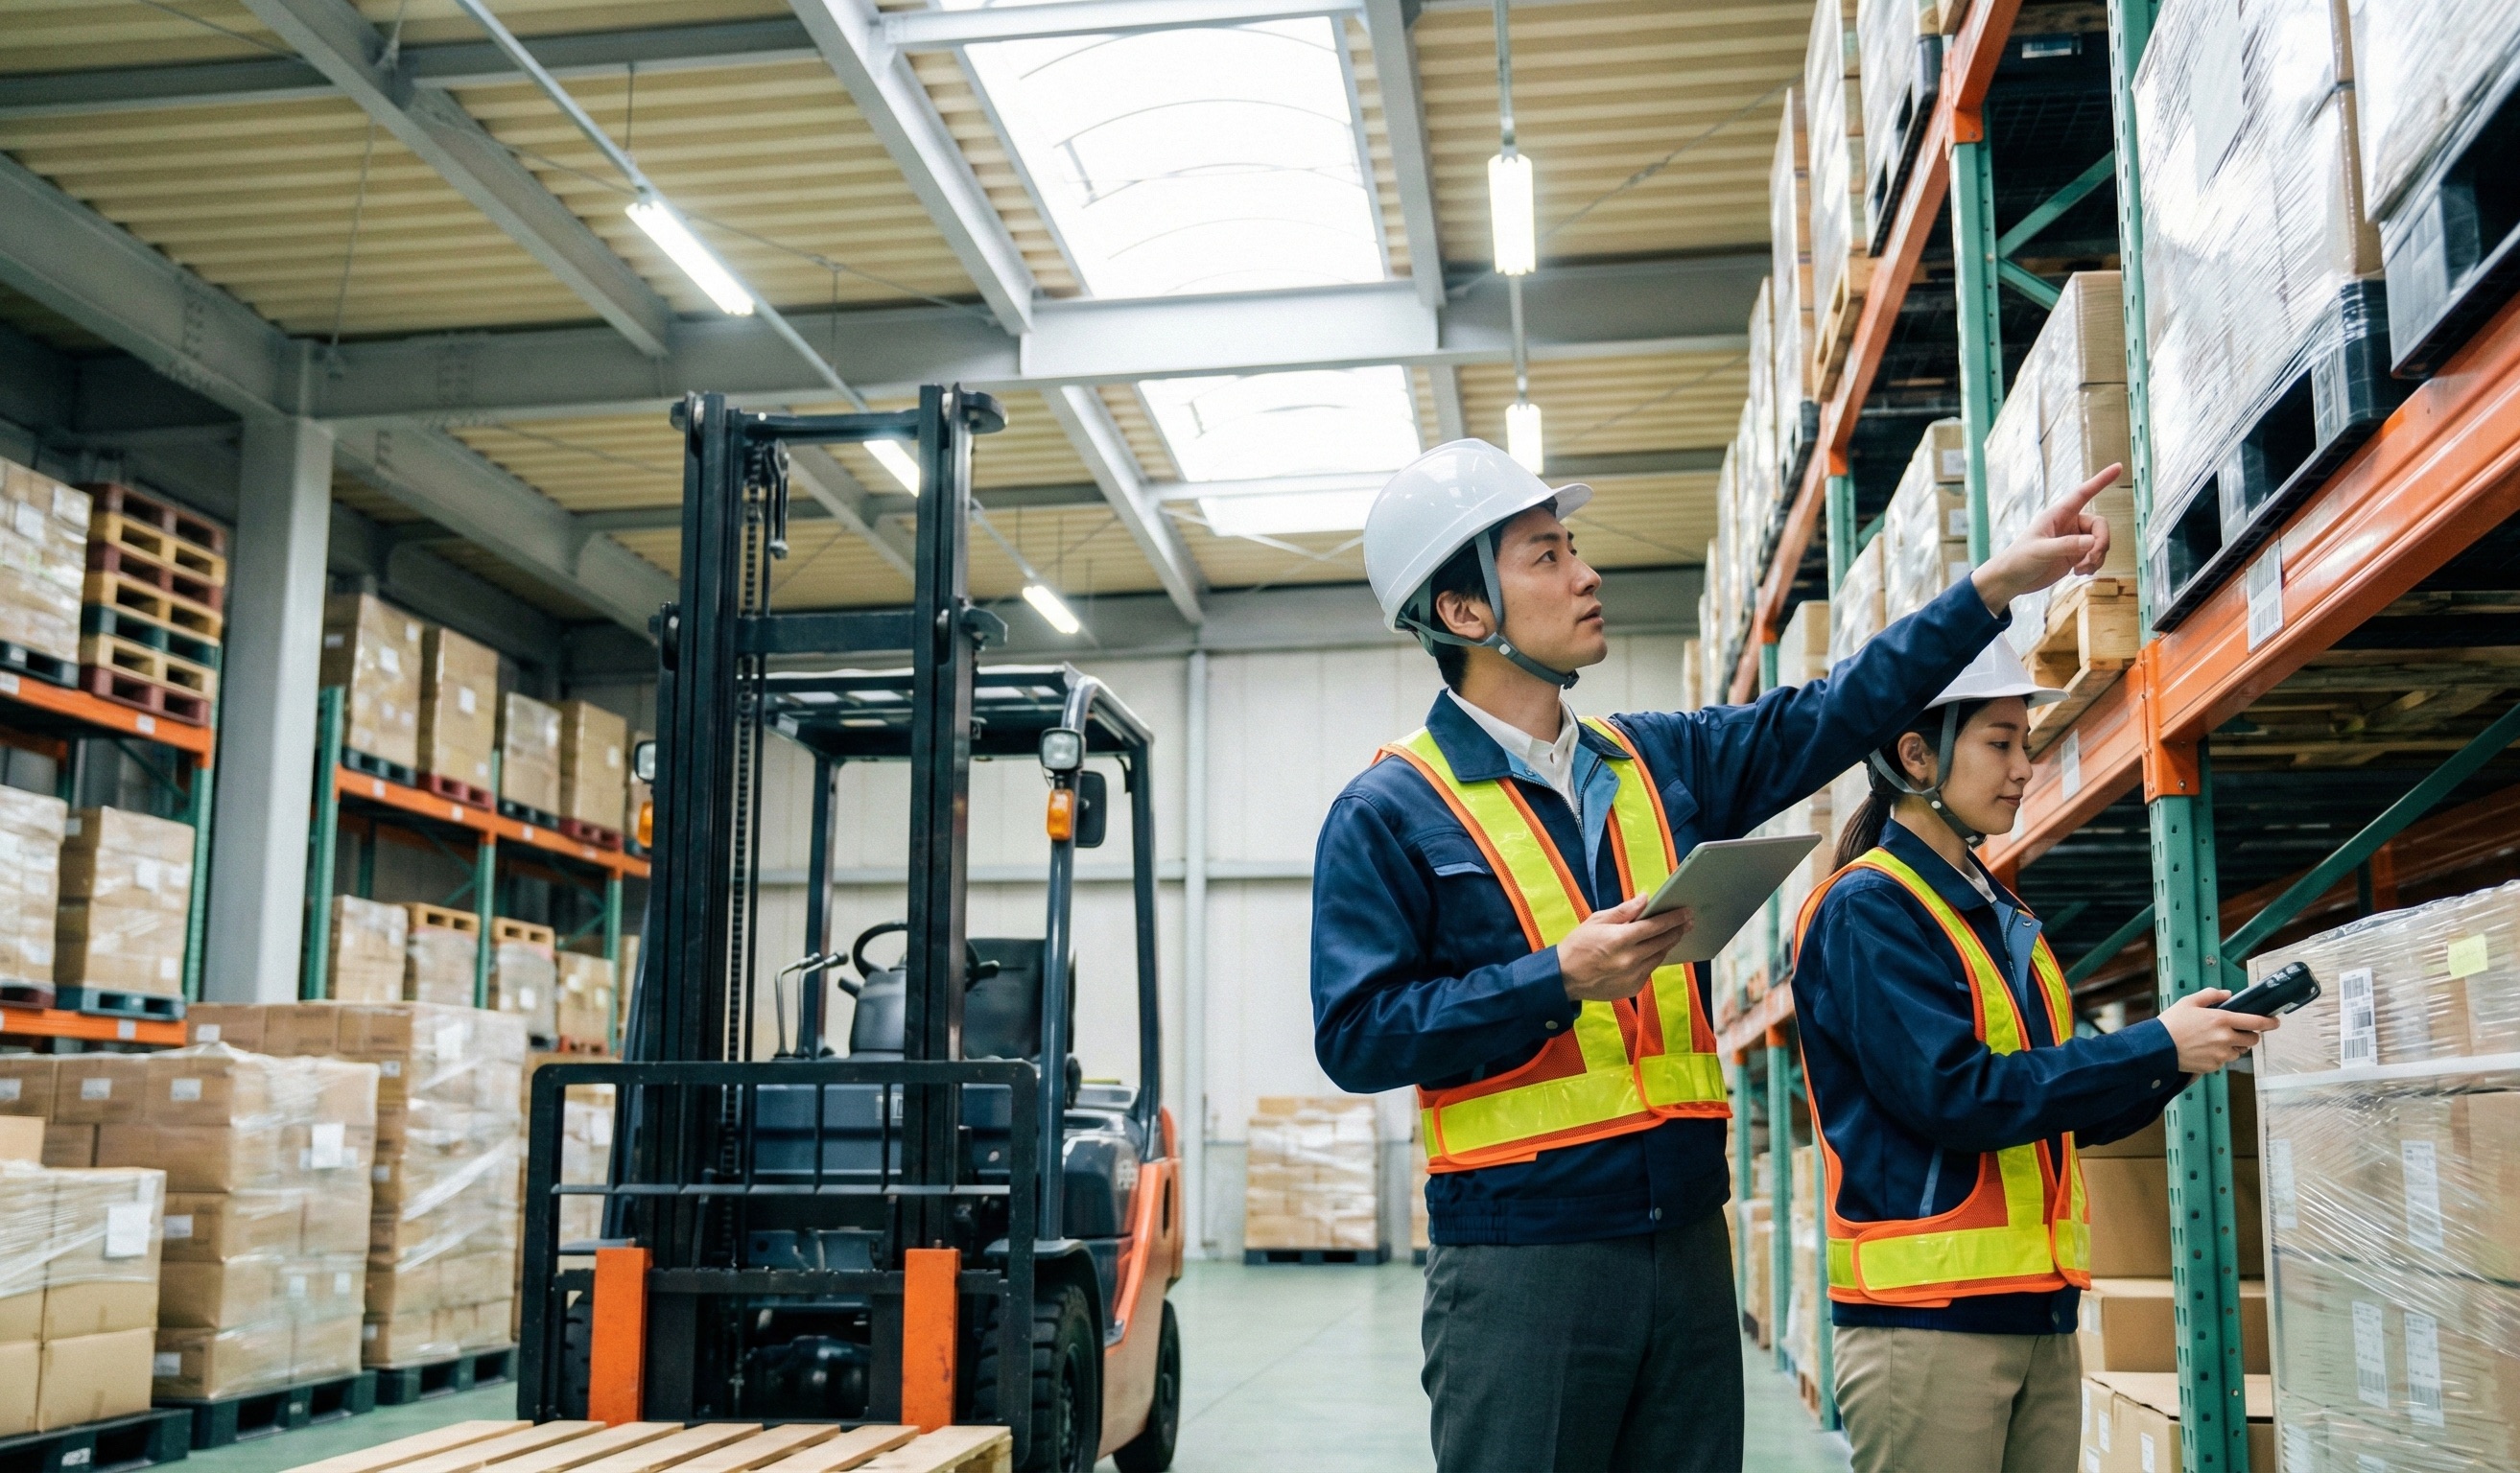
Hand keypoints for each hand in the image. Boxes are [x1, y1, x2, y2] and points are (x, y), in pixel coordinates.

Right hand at [1558, 894, 1694, 1002]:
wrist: (1564, 978)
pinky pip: (1650, 970)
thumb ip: (1624, 911)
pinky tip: (1655, 950)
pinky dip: (1653, 959)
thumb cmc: (1577, 946)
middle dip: (1677, 930)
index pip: (1654, 926)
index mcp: (1619, 939)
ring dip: (1668, 944)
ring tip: (1675, 933)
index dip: (1673, 918)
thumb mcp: (1596, 921)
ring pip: (1659, 957)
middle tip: (1688, 921)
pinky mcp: (1633, 988)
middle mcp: (1629, 960)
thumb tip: (1645, 898)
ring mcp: (1632, 976)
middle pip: (1662, 942)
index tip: (1686, 911)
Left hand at [1972, 463, 2119, 612]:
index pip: (2084, 493)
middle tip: (2091, 559)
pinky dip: (2093, 565)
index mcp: (2058, 514)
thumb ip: (2066, 546)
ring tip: (2081, 569)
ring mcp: (2074, 540)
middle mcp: (2069, 524)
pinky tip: (2078, 573)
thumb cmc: (2018, 560)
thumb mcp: (2041, 551)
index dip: (2101, 480)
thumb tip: (2092, 542)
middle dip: (2101, 543)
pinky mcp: (2075, 556)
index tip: (2118, 467)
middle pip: (2100, 526)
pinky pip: (2096, 556)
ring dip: (2097, 557)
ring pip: (2100, 543)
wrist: (2010, 580)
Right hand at [2156, 989, 2279, 1073]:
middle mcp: (2225, 1038)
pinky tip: (2204, 1050)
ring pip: (2239, 1051)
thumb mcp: (2189, 1002)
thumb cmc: (2171, 1023)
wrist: (2157, 1048)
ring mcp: (2221, 1054)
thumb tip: (2228, 994)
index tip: (2275, 1022)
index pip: (2255, 1022)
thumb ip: (2211, 995)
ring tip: (2214, 1041)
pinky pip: (2225, 1061)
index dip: (2269, 1022)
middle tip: (2237, 1031)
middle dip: (2249, 1035)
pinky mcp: (2215, 1066)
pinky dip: (2219, 1056)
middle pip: (2252, 1039)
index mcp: (2222, 1019)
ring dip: (2233, 1046)